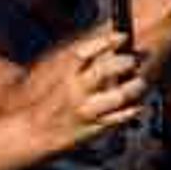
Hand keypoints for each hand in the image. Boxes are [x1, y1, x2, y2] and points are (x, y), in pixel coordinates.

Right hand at [26, 27, 146, 151]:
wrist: (31, 133)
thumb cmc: (41, 100)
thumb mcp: (50, 72)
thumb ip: (73, 57)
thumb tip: (96, 40)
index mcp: (63, 72)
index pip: (87, 51)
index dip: (107, 41)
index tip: (122, 36)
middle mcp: (75, 90)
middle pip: (106, 70)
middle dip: (126, 62)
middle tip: (135, 59)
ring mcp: (86, 109)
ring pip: (119, 95)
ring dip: (134, 87)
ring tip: (139, 82)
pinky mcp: (93, 128)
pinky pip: (119, 118)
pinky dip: (132, 110)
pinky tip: (137, 105)